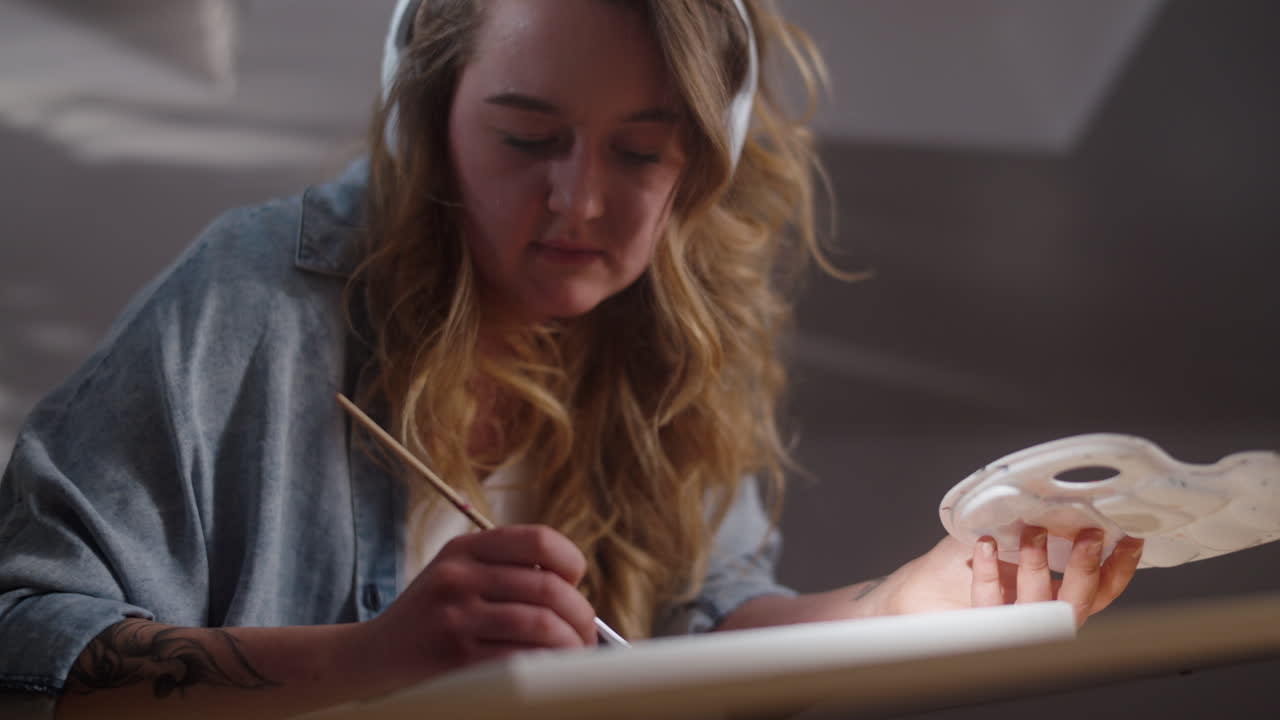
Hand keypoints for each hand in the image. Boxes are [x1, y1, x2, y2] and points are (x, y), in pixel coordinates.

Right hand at [359, 524, 597, 682]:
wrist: (370, 659)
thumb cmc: (429, 619)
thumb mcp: (456, 576)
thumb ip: (505, 571)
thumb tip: (575, 592)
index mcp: (465, 549)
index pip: (539, 540)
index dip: (570, 562)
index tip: (575, 584)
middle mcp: (459, 578)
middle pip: (549, 589)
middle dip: (581, 616)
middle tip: (586, 633)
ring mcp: (456, 618)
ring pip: (542, 626)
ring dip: (571, 646)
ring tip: (574, 655)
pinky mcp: (456, 660)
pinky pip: (522, 660)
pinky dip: (548, 667)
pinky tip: (550, 672)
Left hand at [892, 527, 1143, 625]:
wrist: (917, 591)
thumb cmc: (958, 566)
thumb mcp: (1000, 533)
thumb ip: (1028, 521)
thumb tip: (1050, 493)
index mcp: (1053, 593)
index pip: (1100, 588)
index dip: (1119, 567)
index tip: (1130, 538)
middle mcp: (1039, 613)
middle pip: (1079, 602)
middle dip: (1086, 568)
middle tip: (1089, 538)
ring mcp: (1012, 623)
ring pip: (1040, 607)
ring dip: (1038, 566)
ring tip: (1031, 533)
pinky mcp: (980, 627)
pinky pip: (991, 603)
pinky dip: (990, 572)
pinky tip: (985, 547)